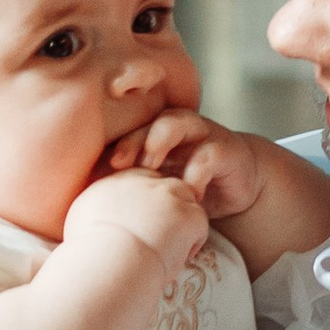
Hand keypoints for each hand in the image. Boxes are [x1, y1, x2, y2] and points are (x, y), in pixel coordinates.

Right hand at [63, 167, 210, 279]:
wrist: (108, 264)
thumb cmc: (87, 254)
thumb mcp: (78, 221)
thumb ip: (94, 209)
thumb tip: (97, 216)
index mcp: (115, 181)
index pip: (139, 181)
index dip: (143, 206)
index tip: (137, 228)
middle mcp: (143, 180)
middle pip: (164, 187)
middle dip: (165, 210)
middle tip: (155, 239)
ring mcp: (168, 195)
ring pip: (186, 204)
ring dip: (179, 226)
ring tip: (163, 252)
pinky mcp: (188, 214)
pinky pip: (199, 227)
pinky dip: (190, 245)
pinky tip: (173, 260)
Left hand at [105, 107, 265, 224]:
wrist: (236, 184)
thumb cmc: (188, 186)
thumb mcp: (159, 187)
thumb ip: (133, 188)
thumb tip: (93, 207)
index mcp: (155, 134)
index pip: (130, 131)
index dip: (114, 145)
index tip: (100, 168)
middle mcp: (177, 128)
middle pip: (148, 122)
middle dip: (132, 140)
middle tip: (119, 164)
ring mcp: (202, 134)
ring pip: (177, 122)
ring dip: (160, 142)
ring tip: (151, 169)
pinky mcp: (226, 150)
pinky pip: (208, 153)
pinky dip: (196, 174)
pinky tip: (190, 196)